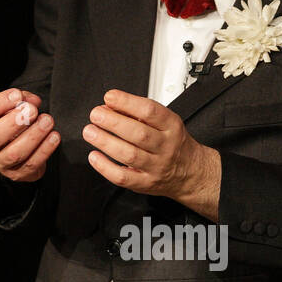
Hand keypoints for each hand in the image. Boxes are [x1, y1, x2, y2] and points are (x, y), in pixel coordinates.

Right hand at [0, 88, 59, 182]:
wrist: (18, 148)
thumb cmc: (12, 122)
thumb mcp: (12, 107)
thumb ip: (22, 100)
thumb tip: (32, 101)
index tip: (17, 94)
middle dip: (14, 123)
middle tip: (32, 111)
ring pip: (14, 154)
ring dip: (33, 136)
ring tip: (47, 121)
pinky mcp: (16, 174)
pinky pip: (31, 164)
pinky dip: (45, 150)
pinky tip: (54, 137)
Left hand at [83, 89, 220, 219]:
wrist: (190, 172)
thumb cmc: (173, 144)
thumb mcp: (165, 122)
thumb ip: (140, 113)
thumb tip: (111, 105)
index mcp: (171, 127)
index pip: (150, 111)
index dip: (127, 102)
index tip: (110, 97)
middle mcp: (165, 147)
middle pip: (138, 134)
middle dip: (113, 122)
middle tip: (96, 114)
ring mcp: (156, 167)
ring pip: (129, 155)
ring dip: (106, 142)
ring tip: (90, 132)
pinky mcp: (145, 183)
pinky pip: (123, 177)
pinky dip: (105, 167)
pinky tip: (94, 156)